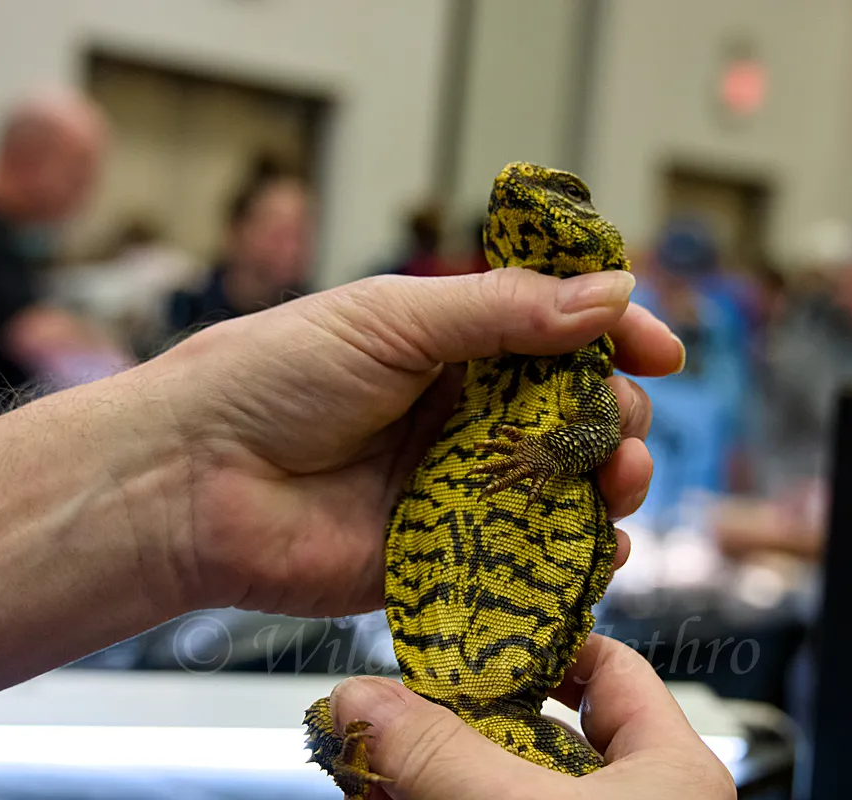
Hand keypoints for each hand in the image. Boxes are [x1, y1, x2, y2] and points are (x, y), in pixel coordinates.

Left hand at [143, 269, 684, 615]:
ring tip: (615, 476)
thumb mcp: (391, 319)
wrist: (191, 482)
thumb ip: (503, 312)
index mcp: (450, 343)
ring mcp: (456, 485)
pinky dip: (576, 553)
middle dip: (616, 413)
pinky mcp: (445, 554)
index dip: (616, 336)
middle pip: (575, 411)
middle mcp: (461, 413)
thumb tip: (610, 292)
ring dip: (610, 479)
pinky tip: (598, 544)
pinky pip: (529, 555)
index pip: (556, 332)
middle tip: (614, 421)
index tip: (660, 350)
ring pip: (565, 483)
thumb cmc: (272, 378)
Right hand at [325, 634, 736, 798]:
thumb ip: (440, 756)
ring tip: (375, 758)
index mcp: (671, 774)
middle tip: (397, 703)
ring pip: (502, 790)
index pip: (607, 670)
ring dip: (437, 775)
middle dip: (460, 719)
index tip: (467, 635)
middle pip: (539, 736)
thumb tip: (361, 698)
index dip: (539, 644)